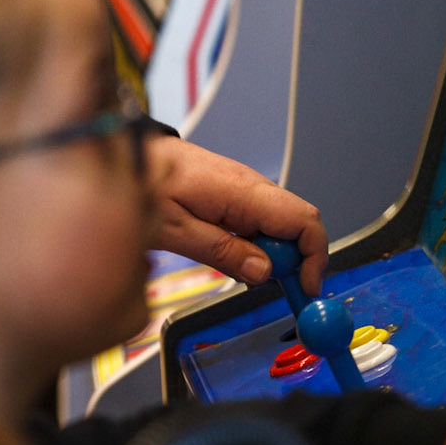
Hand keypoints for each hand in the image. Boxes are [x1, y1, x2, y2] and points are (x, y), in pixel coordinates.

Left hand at [148, 133, 327, 295]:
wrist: (131, 154)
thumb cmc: (145, 185)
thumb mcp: (176, 230)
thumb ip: (221, 252)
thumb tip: (264, 272)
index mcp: (243, 191)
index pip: (304, 221)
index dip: (314, 258)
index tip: (304, 289)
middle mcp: (252, 186)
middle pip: (298, 226)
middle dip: (294, 262)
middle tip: (269, 287)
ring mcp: (246, 189)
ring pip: (281, 227)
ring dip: (274, 255)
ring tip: (240, 272)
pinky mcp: (236, 195)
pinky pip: (262, 223)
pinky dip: (258, 245)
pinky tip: (232, 256)